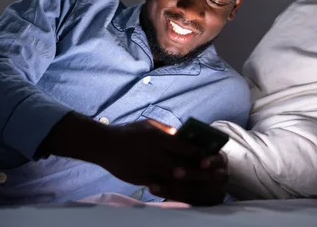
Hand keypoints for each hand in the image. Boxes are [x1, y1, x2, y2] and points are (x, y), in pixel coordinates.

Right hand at [97, 120, 227, 204]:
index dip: (198, 154)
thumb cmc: (128, 132)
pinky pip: (161, 186)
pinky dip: (171, 188)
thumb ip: (165, 131)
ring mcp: (149, 169)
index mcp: (159, 139)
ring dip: (187, 183)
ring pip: (173, 179)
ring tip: (199, 184)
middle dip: (197, 171)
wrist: (105, 146)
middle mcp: (156, 155)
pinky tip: (180, 190)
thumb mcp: (148, 126)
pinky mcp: (142, 179)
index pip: (185, 148)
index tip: (208, 156)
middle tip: (210, 175)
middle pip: (183, 166)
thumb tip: (181, 135)